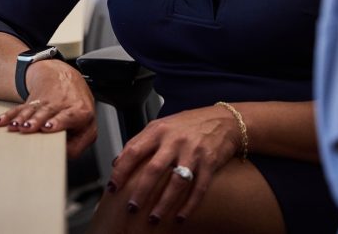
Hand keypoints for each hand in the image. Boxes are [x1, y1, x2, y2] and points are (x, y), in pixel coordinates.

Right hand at [0, 59, 96, 158]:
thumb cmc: (77, 107)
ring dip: (21, 119)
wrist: (65, 77)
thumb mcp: (88, 124)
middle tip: (27, 127)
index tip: (47, 127)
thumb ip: (78, 142)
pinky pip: (20, 109)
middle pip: (48, 113)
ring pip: (33, 111)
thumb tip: (63, 155)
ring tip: (14, 127)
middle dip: (36, 121)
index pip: (70, 116)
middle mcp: (62, 105)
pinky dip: (9, 116)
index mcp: (79, 111)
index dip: (59, 122)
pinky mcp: (33, 101)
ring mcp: (46, 102)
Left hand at [108, 105, 241, 224]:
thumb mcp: (162, 125)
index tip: (113, 187)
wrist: (224, 120)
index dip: (121, 170)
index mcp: (159, 130)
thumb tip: (117, 162)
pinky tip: (180, 217)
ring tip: (154, 218)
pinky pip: (198, 188)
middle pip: (154, 169)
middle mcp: (175, 140)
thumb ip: (140, 141)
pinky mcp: (210, 163)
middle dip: (141, 192)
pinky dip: (189, 205)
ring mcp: (193, 152)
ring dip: (164, 203)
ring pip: (176, 182)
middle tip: (131, 208)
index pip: (134, 150)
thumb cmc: (189, 124)